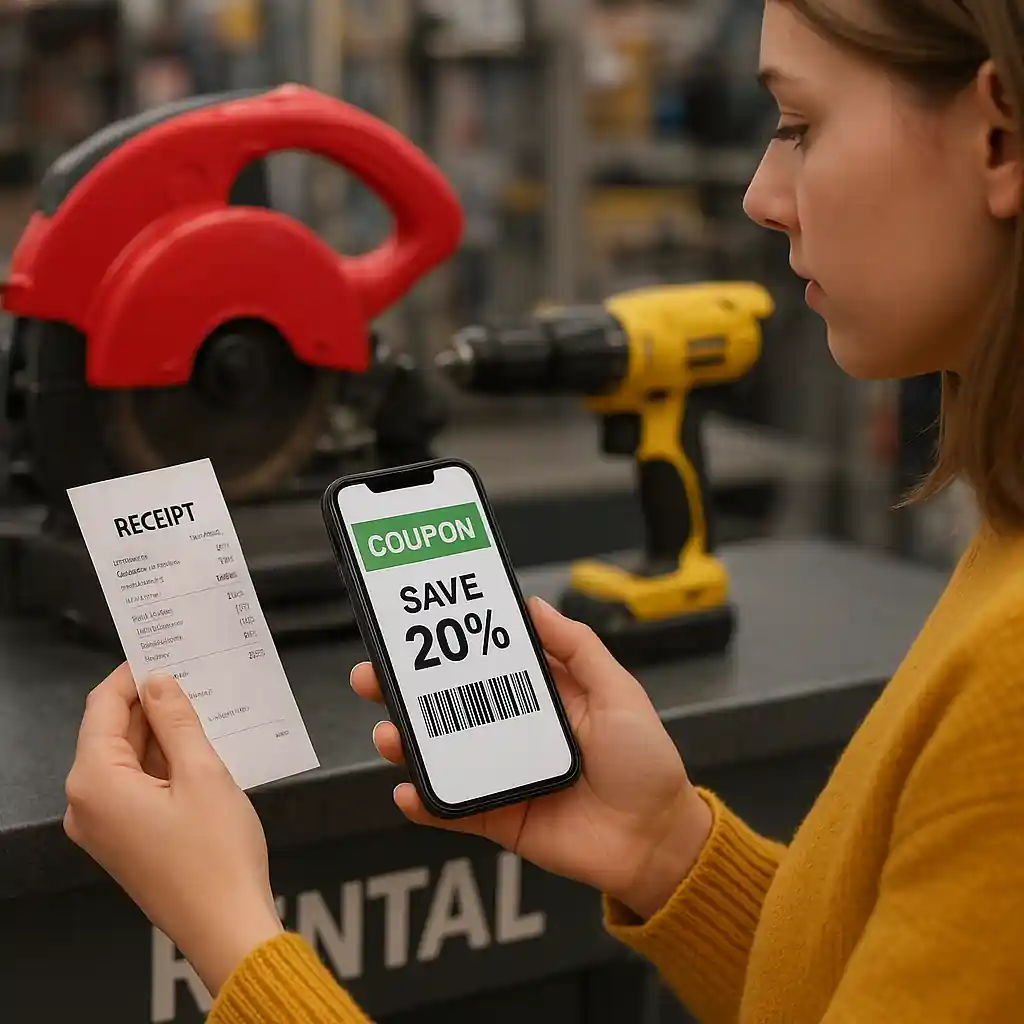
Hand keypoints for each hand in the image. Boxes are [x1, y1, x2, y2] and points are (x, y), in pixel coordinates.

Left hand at [63, 665, 282, 995]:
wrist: (225, 924)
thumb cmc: (216, 858)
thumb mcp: (203, 772)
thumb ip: (177, 720)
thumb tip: (159, 683)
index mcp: (95, 783)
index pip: (103, 706)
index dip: (134, 674)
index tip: (164, 651)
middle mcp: (85, 804)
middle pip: (111, 731)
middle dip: (151, 702)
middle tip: (193, 675)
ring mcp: (102, 825)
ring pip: (125, 757)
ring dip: (161, 732)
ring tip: (204, 711)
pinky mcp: (122, 837)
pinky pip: (134, 783)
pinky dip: (162, 761)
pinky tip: (198, 749)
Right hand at [352, 597, 711, 919]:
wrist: (656, 842)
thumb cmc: (647, 764)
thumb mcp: (618, 692)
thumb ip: (578, 648)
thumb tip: (533, 606)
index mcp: (543, 697)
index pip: (485, 664)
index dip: (451, 647)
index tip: (417, 629)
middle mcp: (516, 732)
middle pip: (450, 706)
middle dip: (408, 691)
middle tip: (372, 675)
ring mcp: (503, 775)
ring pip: (442, 754)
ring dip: (406, 743)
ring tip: (388, 732)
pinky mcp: (499, 818)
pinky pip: (452, 809)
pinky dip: (425, 802)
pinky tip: (408, 789)